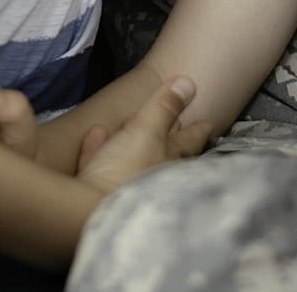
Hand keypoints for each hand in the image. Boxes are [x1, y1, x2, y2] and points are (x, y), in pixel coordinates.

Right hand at [73, 77, 211, 195]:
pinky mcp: (95, 193)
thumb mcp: (146, 131)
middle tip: (179, 127)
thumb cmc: (125, 171)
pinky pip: (100, 165)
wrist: (86, 214)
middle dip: (171, 141)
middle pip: (165, 155)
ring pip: (132, 161)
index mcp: (169, 163)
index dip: (198, 130)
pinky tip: (95, 134)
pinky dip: (99, 149)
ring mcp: (124, 188)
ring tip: (132, 126)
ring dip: (132, 142)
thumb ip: (164, 108)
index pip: (189, 143)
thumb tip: (189, 82)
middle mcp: (152, 178)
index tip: (210, 123)